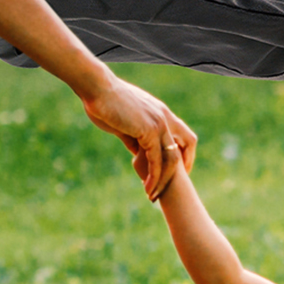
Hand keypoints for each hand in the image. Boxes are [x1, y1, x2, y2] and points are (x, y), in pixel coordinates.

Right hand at [80, 71, 195, 198]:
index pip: (184, 135)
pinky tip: (147, 187)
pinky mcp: (148, 130)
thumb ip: (134, 138)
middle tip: (170, 187)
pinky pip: (156, 160)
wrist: (97, 88)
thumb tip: (137, 153)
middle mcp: (165, 117)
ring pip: (171, 158)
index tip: (177, 171)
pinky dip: (153, 177)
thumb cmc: (104, 102)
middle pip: (186, 145)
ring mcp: (159, 123)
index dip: (184, 153)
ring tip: (153, 195)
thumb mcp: (124, 123)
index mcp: (161, 112)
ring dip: (164, 180)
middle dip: (181, 169)